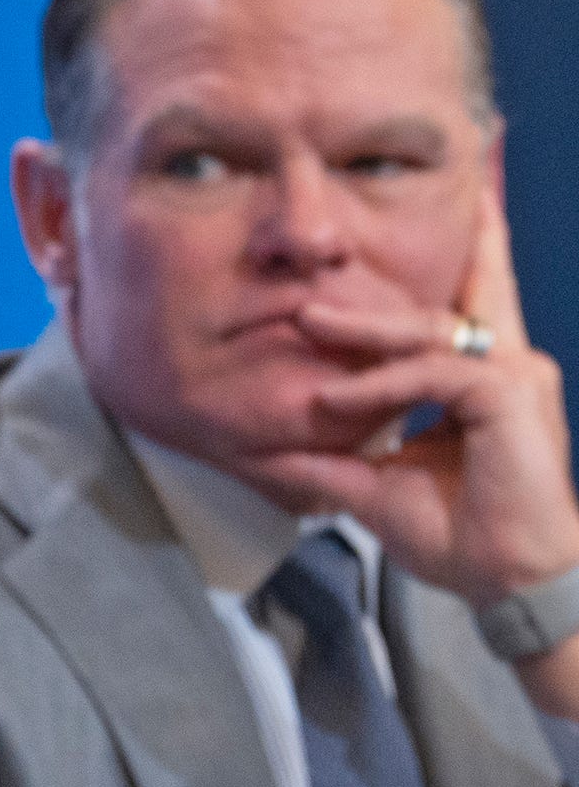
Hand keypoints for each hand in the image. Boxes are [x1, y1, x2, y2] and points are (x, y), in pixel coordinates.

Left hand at [249, 194, 578, 611]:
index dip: (468, 250)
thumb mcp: (378, 488)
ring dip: (362, 333)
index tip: (456, 205)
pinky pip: (430, 372)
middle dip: (382, 288)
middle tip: (315, 287)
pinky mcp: (508, 395)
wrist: (509, 581)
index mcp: (486, 377)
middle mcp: (508, 364)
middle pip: (454, 295)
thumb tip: (272, 453)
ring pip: (428, 331)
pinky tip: (335, 401)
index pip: (472, 300)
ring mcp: (514, 375)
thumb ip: (334, 460)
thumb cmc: (463, 537)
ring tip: (305, 326)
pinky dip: (379, 383)